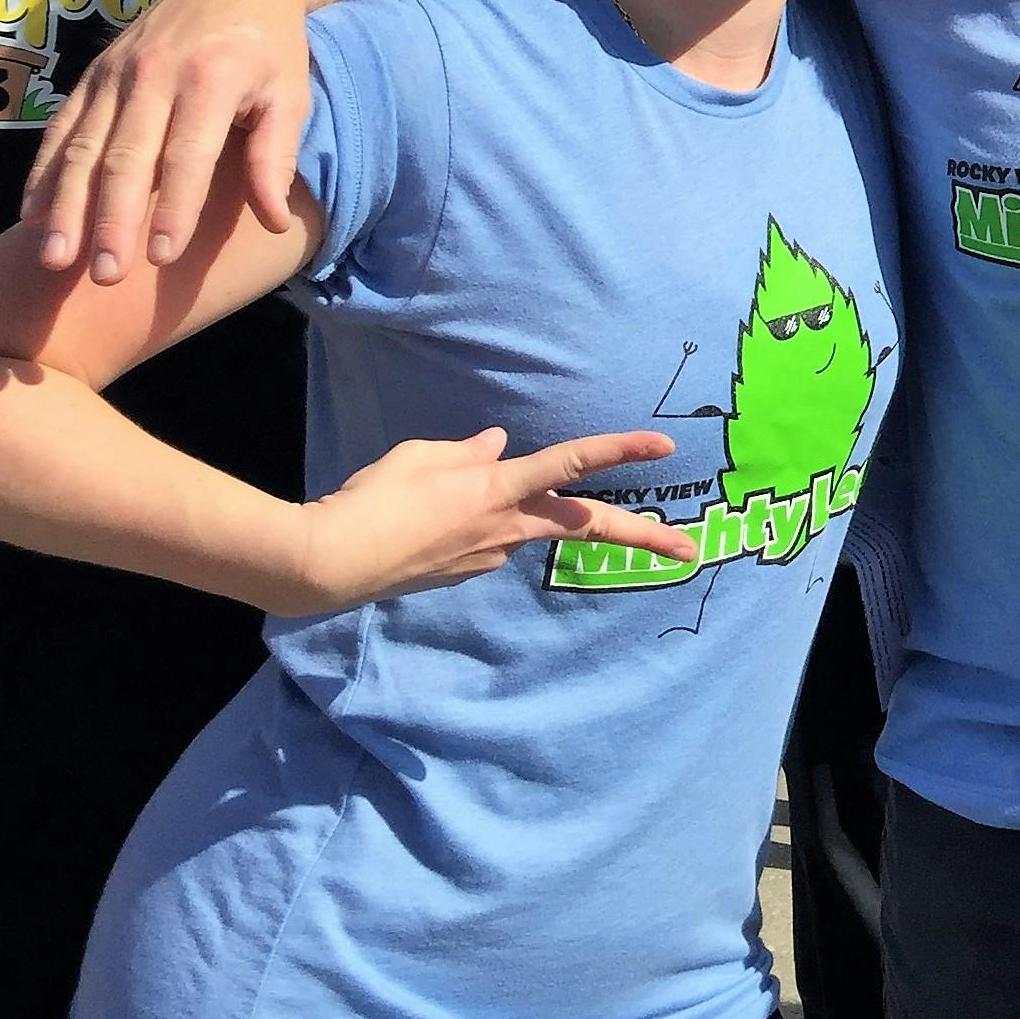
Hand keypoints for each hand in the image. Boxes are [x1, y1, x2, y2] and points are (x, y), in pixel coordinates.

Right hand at [23, 0, 352, 283]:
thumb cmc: (272, 47)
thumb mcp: (291, 94)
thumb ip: (275, 156)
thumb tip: (274, 222)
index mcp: (211, 79)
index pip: (188, 155)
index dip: (174, 207)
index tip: (163, 257)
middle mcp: (156, 74)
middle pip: (126, 157)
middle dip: (112, 219)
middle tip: (104, 274)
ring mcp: (117, 73)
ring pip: (84, 147)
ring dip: (67, 206)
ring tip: (55, 258)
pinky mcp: (94, 73)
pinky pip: (62, 127)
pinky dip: (45, 172)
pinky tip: (32, 216)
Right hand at [278, 428, 690, 615]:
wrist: (330, 564)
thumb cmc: (373, 499)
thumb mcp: (421, 456)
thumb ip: (469, 452)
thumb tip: (498, 445)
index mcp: (498, 489)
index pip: (571, 464)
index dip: (619, 451)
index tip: (665, 447)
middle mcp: (506, 527)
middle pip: (588, 525)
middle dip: (642, 535)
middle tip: (689, 547)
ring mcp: (490, 556)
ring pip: (526, 526)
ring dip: (513, 512)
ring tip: (433, 502)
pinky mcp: (467, 572)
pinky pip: (487, 539)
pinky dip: (475, 523)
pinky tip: (425, 519)